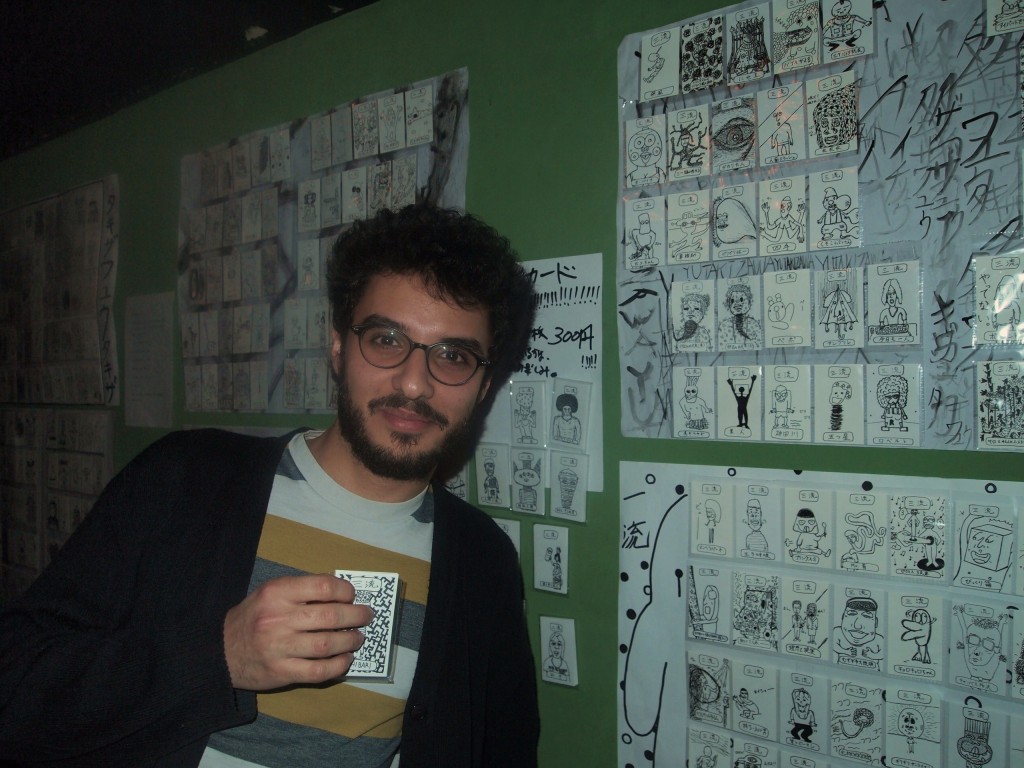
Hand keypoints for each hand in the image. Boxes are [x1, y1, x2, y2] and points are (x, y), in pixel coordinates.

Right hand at [224, 573, 373, 690]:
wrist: (221, 651)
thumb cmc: (253, 617)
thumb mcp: (271, 593)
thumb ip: (302, 590)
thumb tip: (341, 592)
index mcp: (277, 593)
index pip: (323, 587)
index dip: (345, 591)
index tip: (352, 595)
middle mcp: (278, 619)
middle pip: (330, 617)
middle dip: (356, 616)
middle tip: (366, 616)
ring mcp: (279, 648)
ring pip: (327, 645)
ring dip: (350, 641)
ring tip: (358, 638)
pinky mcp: (281, 672)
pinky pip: (318, 671)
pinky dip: (338, 666)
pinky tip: (346, 659)